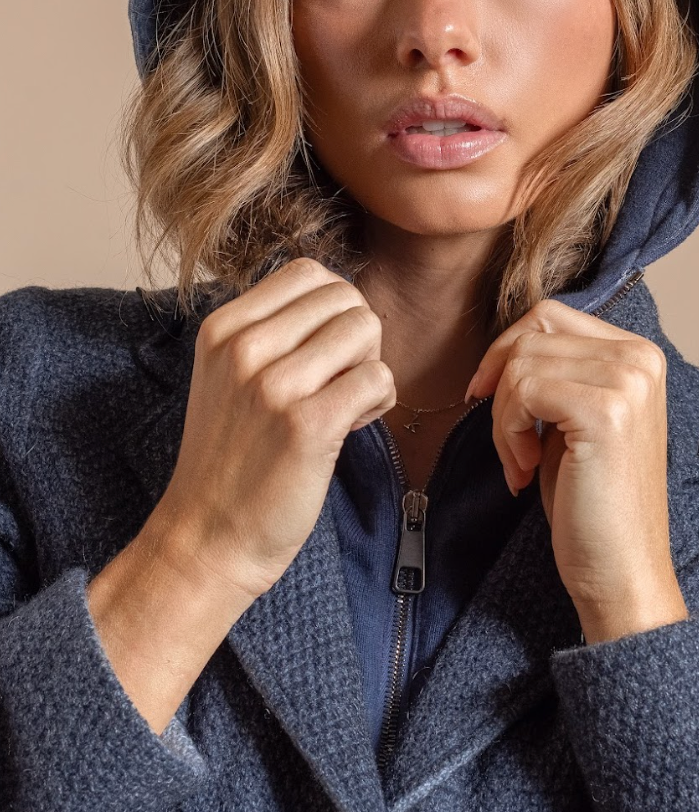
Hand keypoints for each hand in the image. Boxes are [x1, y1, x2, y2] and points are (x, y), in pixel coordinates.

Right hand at [147, 258, 395, 601]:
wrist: (206, 539)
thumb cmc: (230, 458)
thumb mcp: (229, 376)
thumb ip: (273, 331)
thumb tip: (342, 296)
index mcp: (222, 328)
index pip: (308, 273)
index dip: (332, 309)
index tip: (320, 355)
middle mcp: (243, 348)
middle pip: (344, 297)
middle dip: (358, 337)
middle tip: (339, 383)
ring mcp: (273, 385)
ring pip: (366, 329)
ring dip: (370, 368)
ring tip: (344, 406)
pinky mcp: (307, 424)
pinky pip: (378, 376)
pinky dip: (379, 400)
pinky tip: (352, 426)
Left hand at [465, 300, 687, 642]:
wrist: (621, 571)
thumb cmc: (592, 504)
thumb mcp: (572, 421)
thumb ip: (556, 373)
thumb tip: (505, 346)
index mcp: (639, 354)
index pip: (549, 315)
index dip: (507, 352)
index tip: (488, 398)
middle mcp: (641, 358)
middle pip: (532, 331)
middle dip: (501, 383)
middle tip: (506, 440)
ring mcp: (627, 381)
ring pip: (521, 362)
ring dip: (503, 418)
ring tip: (521, 465)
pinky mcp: (605, 410)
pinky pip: (522, 392)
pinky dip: (507, 433)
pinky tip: (526, 473)